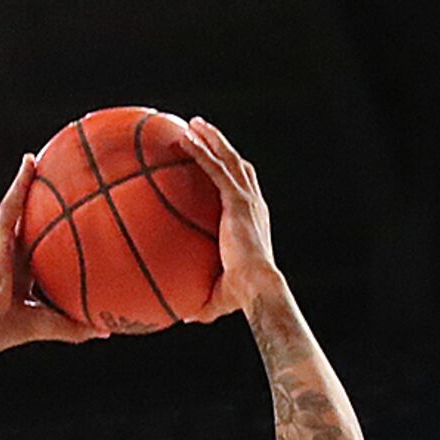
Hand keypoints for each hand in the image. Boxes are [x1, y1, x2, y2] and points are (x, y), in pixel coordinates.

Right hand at [0, 157, 104, 350]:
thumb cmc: (16, 330)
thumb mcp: (55, 325)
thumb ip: (78, 325)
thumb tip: (107, 330)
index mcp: (24, 275)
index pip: (41, 251)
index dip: (52, 238)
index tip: (67, 226)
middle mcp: (14, 255)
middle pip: (29, 222)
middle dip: (40, 204)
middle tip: (56, 185)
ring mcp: (4, 243)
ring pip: (18, 206)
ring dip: (27, 182)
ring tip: (39, 159)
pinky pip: (11, 203)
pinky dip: (20, 181)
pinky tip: (30, 160)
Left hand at [174, 117, 281, 322]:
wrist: (257, 288)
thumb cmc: (242, 296)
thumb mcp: (217, 297)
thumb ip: (202, 301)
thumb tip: (183, 317)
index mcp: (251, 220)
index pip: (241, 188)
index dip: (229, 171)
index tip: (213, 160)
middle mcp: (252, 204)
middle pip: (236, 164)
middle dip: (219, 144)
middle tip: (200, 130)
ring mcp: (246, 199)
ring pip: (228, 158)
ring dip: (211, 138)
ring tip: (193, 123)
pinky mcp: (237, 200)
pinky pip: (215, 169)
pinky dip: (202, 152)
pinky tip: (185, 140)